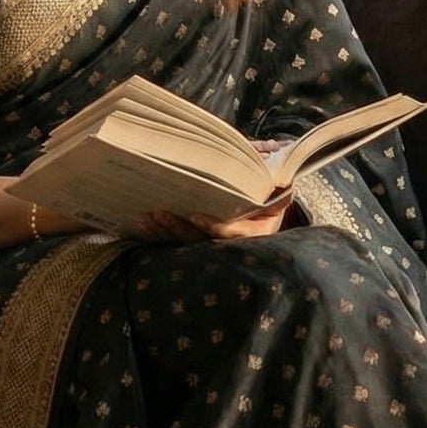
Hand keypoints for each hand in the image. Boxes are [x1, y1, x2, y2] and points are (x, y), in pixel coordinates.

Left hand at [135, 187, 292, 242]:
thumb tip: (282, 180)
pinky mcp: (196, 244)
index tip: (195, 216)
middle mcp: (229, 246)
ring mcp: (211, 247)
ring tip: (147, 218)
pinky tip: (144, 226)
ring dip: (163, 232)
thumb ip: (279, 190)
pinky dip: (158, 236)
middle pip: (200, 241)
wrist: (266, 213)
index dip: (212, 226)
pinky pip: (174, 243)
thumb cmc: (270, 199)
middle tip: (160, 214)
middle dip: (178, 229)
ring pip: (184, 244)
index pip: (230, 234)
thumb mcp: (280, 196)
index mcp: (252, 235)